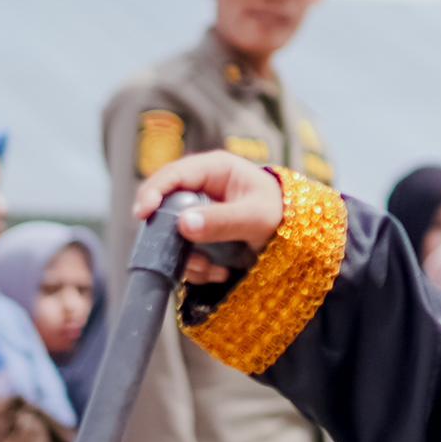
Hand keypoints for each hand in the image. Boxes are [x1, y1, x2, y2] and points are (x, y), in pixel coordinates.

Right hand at [134, 152, 281, 279]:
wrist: (297, 234)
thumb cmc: (281, 214)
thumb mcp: (255, 217)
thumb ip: (223, 220)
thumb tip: (184, 224)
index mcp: (214, 169)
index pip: (173, 174)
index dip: (153, 191)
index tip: (143, 213)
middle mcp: (200, 188)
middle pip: (164, 206)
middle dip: (169, 235)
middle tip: (180, 256)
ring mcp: (197, 212)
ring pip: (171, 235)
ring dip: (186, 257)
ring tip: (212, 269)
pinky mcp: (199, 235)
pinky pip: (183, 252)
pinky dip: (196, 267)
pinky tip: (219, 272)